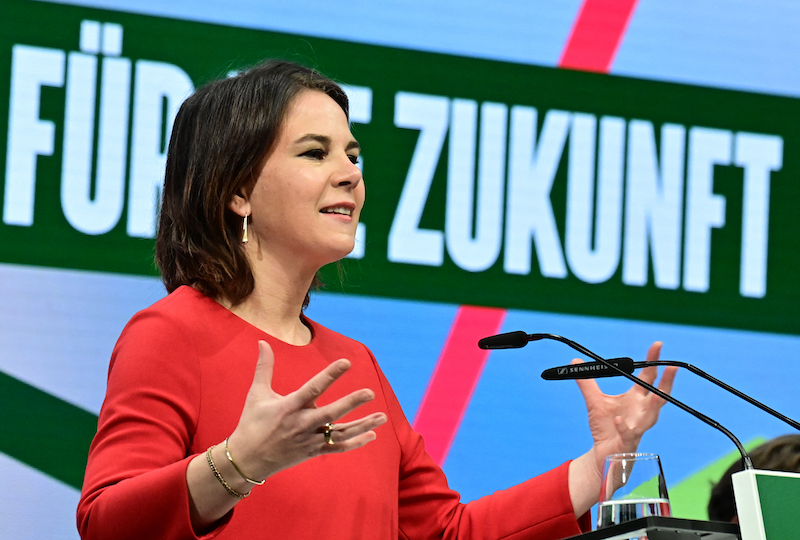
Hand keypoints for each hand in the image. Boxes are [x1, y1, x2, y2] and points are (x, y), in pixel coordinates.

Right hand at [227, 341, 386, 481]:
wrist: (246, 460)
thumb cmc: (252, 423)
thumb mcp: (257, 394)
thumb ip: (264, 367)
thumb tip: (262, 342)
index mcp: (289, 406)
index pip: (313, 388)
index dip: (330, 375)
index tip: (346, 362)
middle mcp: (301, 423)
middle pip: (331, 413)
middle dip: (351, 403)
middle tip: (371, 392)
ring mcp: (308, 440)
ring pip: (340, 433)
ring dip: (362, 425)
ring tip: (383, 416)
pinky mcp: (312, 451)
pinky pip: (337, 448)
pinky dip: (355, 443)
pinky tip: (372, 435)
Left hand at [575, 341, 677, 479]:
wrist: (603, 454)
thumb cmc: (605, 427)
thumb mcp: (594, 401)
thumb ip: (586, 382)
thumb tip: (576, 361)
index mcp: (636, 399)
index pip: (648, 377)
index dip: (653, 361)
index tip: (658, 345)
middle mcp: (642, 411)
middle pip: (659, 394)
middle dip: (666, 380)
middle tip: (672, 366)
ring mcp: (638, 427)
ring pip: (652, 416)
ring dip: (655, 405)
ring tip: (658, 394)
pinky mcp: (629, 442)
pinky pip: (629, 434)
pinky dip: (624, 427)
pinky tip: (619, 421)